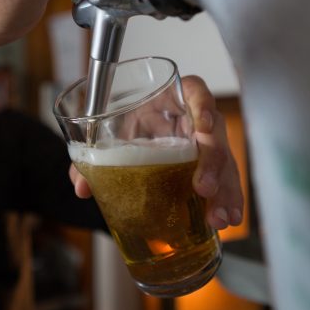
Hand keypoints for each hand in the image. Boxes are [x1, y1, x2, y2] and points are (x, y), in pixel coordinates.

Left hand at [69, 74, 243, 229]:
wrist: (130, 133)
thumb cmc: (124, 121)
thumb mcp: (109, 129)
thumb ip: (94, 154)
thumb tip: (82, 186)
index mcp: (171, 98)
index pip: (195, 90)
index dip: (203, 104)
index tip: (204, 125)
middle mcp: (194, 118)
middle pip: (215, 132)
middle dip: (214, 161)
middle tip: (204, 188)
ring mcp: (204, 143)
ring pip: (225, 161)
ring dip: (225, 190)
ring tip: (219, 218)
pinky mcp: (208, 165)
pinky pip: (224, 180)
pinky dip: (226, 200)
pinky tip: (228, 219)